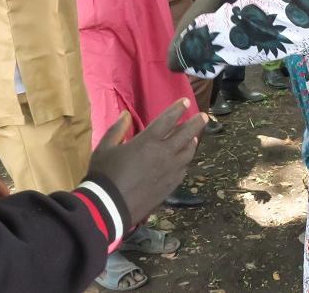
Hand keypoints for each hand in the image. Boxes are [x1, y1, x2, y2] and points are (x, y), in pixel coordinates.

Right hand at [88, 100, 204, 226]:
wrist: (109, 207)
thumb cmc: (104, 175)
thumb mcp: (105, 148)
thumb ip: (117, 129)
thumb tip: (125, 114)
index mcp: (148, 141)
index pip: (168, 119)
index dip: (178, 109)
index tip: (186, 101)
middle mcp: (164, 153)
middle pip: (186, 133)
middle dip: (197, 123)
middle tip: (204, 117)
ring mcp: (170, 170)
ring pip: (188, 152)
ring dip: (192, 142)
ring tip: (194, 138)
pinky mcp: (171, 185)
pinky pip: (183, 169)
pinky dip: (185, 161)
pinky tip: (183, 160)